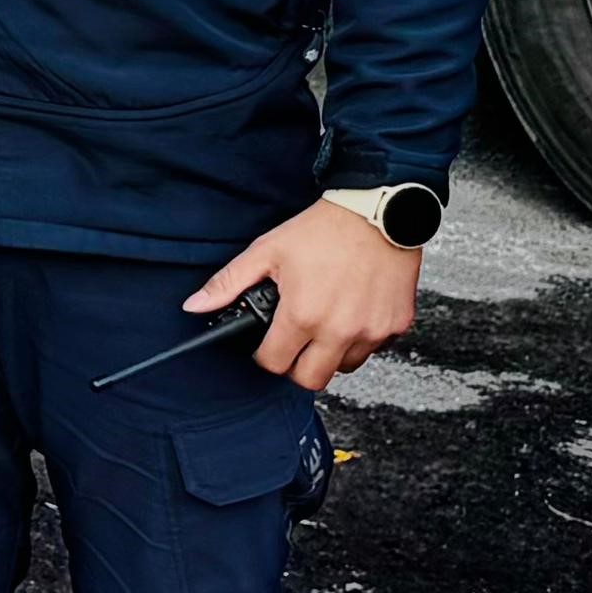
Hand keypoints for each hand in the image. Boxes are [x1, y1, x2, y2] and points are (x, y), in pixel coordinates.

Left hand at [194, 198, 418, 388]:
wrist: (379, 213)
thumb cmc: (324, 231)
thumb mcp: (267, 251)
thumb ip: (229, 283)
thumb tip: (195, 305)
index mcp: (303, 315)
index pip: (275, 364)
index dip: (265, 356)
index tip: (267, 344)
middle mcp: (340, 330)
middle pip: (311, 379)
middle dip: (296, 366)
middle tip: (293, 344)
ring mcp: (372, 331)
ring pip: (344, 367)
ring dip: (330, 354)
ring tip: (323, 323)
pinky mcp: (396, 326)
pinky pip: (373, 349)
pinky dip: (360, 340)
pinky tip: (351, 314)